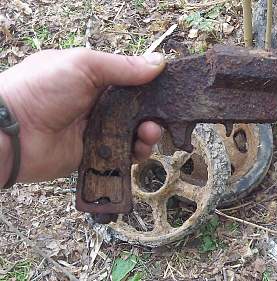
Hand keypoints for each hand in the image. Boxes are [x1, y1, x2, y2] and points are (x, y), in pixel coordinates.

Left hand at [0, 48, 163, 183]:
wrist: (11, 132)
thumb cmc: (41, 89)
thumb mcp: (83, 65)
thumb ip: (122, 66)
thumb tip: (159, 63)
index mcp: (93, 79)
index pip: (131, 82)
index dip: (151, 87)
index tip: (168, 92)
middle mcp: (97, 104)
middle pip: (137, 110)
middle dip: (153, 114)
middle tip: (159, 119)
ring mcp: (96, 130)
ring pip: (133, 133)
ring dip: (147, 134)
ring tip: (148, 134)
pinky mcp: (94, 155)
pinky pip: (123, 155)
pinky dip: (136, 153)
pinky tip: (139, 149)